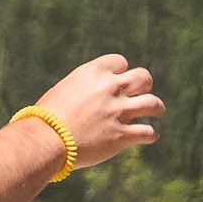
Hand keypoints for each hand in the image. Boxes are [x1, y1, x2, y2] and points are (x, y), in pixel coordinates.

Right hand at [33, 54, 163, 168]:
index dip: (121, 71)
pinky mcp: (122, 135)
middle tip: (141, 93)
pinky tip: (150, 136)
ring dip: (156, 107)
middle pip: (143, 77)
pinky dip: (151, 135)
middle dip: (144, 85)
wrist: (45, 139)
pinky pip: (148, 132)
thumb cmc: (46, 117)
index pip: (121, 62)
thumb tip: (89, 96)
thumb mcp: (64, 90)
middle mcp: (110, 88)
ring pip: (153, 103)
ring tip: (157, 111)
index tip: (119, 80)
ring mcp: (119, 111)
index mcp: (94, 72)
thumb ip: (83, 88)